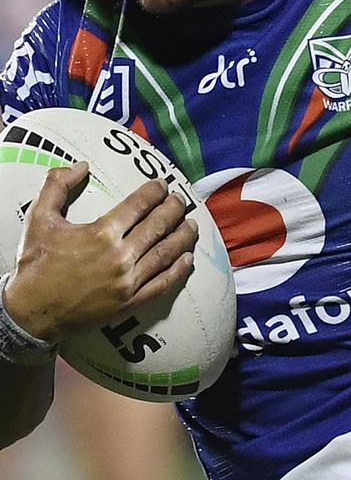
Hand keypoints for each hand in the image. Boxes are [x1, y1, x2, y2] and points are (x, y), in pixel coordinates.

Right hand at [3, 161, 197, 341]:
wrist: (30, 314)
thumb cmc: (35, 264)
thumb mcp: (39, 218)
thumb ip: (57, 185)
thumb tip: (81, 165)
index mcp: (101, 233)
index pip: (139, 204)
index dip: (155, 191)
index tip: (163, 185)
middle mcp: (120, 256)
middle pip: (158, 226)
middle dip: (174, 209)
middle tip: (181, 200)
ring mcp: (127, 282)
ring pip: (165, 253)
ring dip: (183, 237)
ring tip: (192, 224)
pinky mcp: (129, 303)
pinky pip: (162, 284)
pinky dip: (178, 271)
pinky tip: (187, 259)